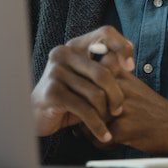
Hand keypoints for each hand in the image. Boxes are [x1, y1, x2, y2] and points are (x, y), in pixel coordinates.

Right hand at [31, 26, 134, 140]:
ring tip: (108, 121)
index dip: (122, 47)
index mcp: (75, 45)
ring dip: (106, 112)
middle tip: (119, 109)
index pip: (104, 32)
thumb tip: (127, 63)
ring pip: (96, 93)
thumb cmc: (70, 96)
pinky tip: (104, 134)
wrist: (38, 114)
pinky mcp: (53, 92)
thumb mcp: (88, 80)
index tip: (130, 67)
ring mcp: (56, 72)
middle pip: (104, 72)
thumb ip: (105, 68)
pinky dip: (98, 125)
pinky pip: (85, 110)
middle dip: (117, 95)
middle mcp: (63, 53)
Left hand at [80, 70, 167, 154]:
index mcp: (119, 74)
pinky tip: (114, 140)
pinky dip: (103, 143)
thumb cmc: (150, 105)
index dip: (83, 94)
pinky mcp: (123, 128)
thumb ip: (108, 80)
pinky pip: (100, 138)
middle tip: (90, 121)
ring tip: (102, 131)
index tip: (87, 100)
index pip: (86, 79)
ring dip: (91, 130)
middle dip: (84, 114)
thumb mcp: (131, 83)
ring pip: (89, 120)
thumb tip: (81, 88)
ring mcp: (121, 108)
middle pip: (85, 101)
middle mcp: (118, 88)